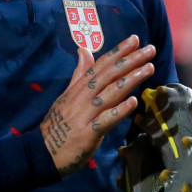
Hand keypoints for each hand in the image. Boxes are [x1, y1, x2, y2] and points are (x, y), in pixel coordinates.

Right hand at [41, 34, 155, 176]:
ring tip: (148, 68)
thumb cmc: (57, 124)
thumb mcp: (66, 96)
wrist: (42, 152)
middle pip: (108, 75)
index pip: (100, 65)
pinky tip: (134, 101)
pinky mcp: (88, 133)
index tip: (135, 39)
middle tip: (150, 49)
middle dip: (130, 60)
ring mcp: (85, 115)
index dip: (117, 51)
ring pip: (110, 93)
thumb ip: (79, 74)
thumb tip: (84, 50)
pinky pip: (106, 119)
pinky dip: (119, 110)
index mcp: (77, 88)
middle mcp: (82, 97)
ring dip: (130, 79)